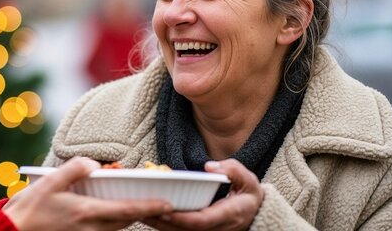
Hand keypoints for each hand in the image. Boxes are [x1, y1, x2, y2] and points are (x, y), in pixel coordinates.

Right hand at [4, 157, 171, 230]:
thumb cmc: (29, 209)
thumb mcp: (49, 182)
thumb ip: (74, 169)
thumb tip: (94, 164)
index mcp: (86, 212)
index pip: (126, 210)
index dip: (149, 207)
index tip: (168, 205)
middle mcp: (90, 229)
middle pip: (125, 221)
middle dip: (140, 211)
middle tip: (152, 199)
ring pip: (115, 227)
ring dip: (125, 215)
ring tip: (130, 202)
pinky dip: (111, 221)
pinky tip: (105, 210)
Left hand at [143, 159, 263, 230]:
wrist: (255, 213)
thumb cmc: (248, 194)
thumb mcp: (248, 179)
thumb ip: (232, 169)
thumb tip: (209, 166)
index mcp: (227, 216)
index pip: (200, 221)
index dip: (180, 218)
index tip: (162, 209)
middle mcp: (215, 228)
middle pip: (183, 230)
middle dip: (160, 221)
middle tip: (139, 208)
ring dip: (157, 223)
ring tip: (136, 210)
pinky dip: (162, 223)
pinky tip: (145, 212)